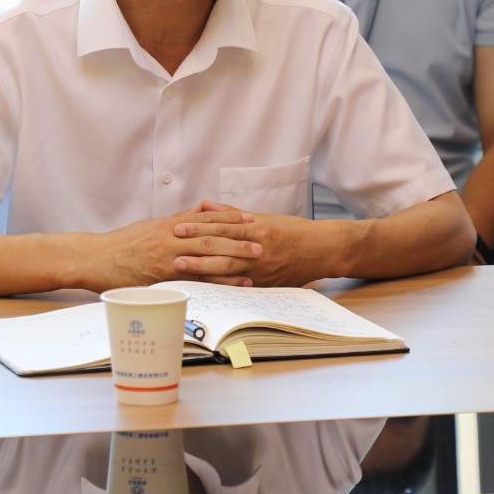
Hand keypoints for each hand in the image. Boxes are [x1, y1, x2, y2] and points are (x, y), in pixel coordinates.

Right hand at [89, 205, 263, 290]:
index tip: (249, 219)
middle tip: (260, 243)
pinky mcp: (162, 279)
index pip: (204, 219)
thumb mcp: (151, 225)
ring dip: (231, 263)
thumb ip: (178, 219)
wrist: (96, 259)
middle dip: (237, 241)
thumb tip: (201, 209)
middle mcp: (170, 241)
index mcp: (168, 226)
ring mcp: (167, 261)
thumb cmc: (122, 243)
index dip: (228, 219)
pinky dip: (213, 283)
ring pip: (205, 260)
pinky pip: (193, 281)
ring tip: (253, 265)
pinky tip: (230, 286)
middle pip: (210, 239)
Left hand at [172, 200, 349, 286]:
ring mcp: (261, 268)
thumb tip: (205, 205)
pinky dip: (220, 286)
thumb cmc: (293, 231)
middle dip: (194, 249)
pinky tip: (205, 288)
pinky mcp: (265, 284)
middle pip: (220, 248)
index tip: (177, 227)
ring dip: (202, 268)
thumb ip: (232, 213)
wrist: (322, 249)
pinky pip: (239, 285)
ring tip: (181, 267)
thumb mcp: (264, 218)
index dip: (198, 227)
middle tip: (171, 249)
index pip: (221, 226)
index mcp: (256, 228)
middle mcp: (257, 247)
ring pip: (226, 268)